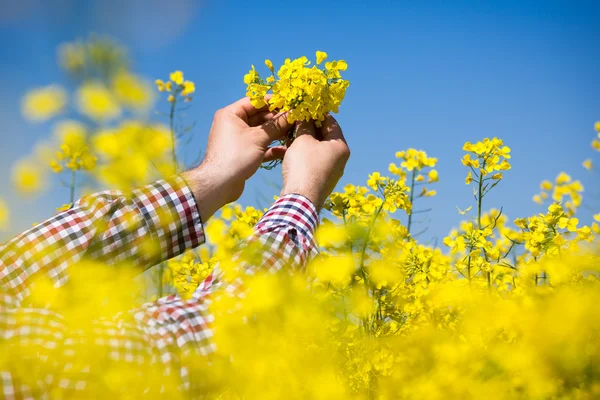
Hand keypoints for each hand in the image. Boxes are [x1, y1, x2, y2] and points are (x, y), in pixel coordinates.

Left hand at [183, 97, 290, 220]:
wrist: (220, 184)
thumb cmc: (236, 156)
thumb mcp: (258, 138)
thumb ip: (276, 125)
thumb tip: (292, 114)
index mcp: (231, 114)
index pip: (254, 101)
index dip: (273, 101)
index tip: (289, 102)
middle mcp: (233, 124)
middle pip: (259, 117)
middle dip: (277, 119)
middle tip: (295, 118)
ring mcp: (237, 140)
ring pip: (260, 132)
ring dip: (276, 133)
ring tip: (293, 132)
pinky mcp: (242, 153)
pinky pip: (259, 146)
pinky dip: (270, 147)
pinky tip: (285, 150)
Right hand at [281, 115, 349, 210]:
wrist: (300, 200)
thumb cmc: (304, 167)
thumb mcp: (303, 140)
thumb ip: (304, 124)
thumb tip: (305, 113)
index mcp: (340, 146)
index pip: (331, 122)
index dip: (316, 112)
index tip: (304, 106)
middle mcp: (339, 158)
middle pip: (324, 135)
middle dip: (308, 126)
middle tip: (294, 117)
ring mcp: (330, 170)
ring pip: (316, 148)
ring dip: (303, 139)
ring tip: (288, 131)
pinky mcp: (320, 179)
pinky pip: (312, 160)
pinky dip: (302, 152)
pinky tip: (288, 148)